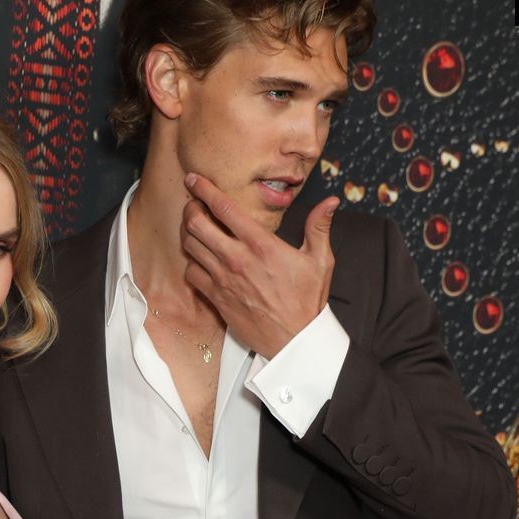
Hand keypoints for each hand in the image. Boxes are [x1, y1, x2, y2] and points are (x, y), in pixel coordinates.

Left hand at [180, 172, 337, 359]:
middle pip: (197, 224)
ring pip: (190, 247)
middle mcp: (238, 260)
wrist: (294, 340)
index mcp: (262, 245)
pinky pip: (191, 274)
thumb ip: (319, 228)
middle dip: (191, 208)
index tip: (195, 178)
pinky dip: (191, 262)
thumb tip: (330, 201)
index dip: (205, 189)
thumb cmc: (308, 300)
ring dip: (188, 233)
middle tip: (193, 204)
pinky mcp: (217, 298)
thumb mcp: (320, 261)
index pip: (225, 208)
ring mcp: (224, 280)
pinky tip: (200, 258)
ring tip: (194, 227)